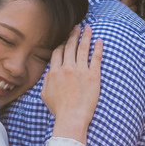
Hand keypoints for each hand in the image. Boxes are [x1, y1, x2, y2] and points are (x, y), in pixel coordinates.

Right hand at [41, 26, 103, 143]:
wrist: (71, 118)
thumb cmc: (59, 109)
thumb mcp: (45, 94)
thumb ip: (46, 80)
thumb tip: (50, 72)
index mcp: (54, 71)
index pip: (58, 52)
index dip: (61, 43)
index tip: (65, 39)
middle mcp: (67, 68)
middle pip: (69, 46)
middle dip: (73, 35)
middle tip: (76, 27)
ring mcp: (80, 71)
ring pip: (82, 48)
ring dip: (85, 36)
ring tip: (87, 28)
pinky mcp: (93, 75)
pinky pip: (96, 57)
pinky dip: (98, 47)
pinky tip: (99, 40)